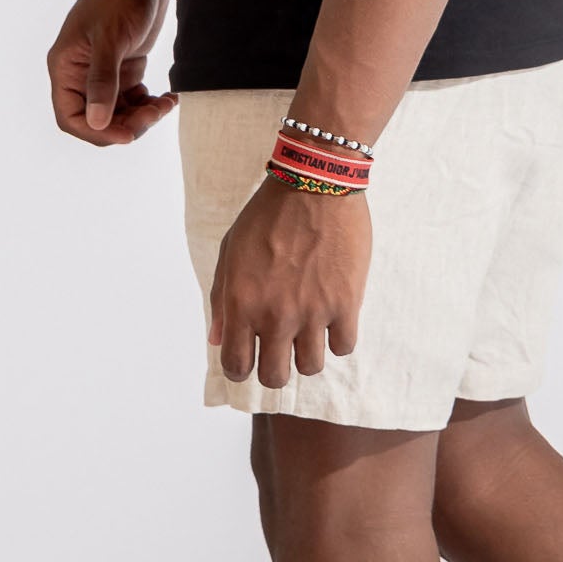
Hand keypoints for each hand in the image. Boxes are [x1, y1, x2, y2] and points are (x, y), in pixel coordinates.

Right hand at [47, 0, 176, 146]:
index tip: (127, 132)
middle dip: (126, 124)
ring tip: (165, 104)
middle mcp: (80, 73)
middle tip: (154, 113)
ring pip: (118, 112)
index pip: (71, 117)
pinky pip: (133, 98)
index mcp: (66, 68)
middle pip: (97, 119)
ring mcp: (104, 71)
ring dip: (142, 116)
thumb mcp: (110, 38)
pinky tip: (167, 97)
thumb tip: (97, 123)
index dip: (97, 131)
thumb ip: (102, 82)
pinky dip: (149, 103)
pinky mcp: (125, 65)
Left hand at [209, 177, 369, 386]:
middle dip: (276, 369)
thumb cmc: (267, 214)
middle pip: (275, 377)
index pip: (236, 365)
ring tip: (309, 332)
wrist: (315, 184)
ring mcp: (312, 313)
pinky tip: (334, 317)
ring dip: (308, 354)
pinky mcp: (346, 303)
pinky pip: (344, 346)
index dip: (241, 369)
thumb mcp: (231, 251)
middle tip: (281, 351)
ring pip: (311, 367)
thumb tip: (216, 339)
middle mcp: (275, 315)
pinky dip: (339, 338)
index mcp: (241, 303)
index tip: (249, 360)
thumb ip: (221, 299)